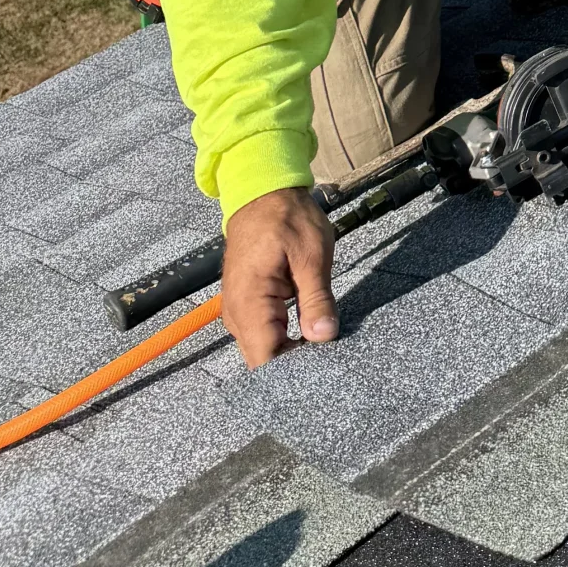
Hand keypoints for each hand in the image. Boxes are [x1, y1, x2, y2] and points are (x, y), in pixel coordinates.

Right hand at [221, 187, 337, 368]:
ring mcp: (239, 312)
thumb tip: (324, 337)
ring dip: (291, 351)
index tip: (322, 371)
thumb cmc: (287, 219)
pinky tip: (309, 334)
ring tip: (322, 349)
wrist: (263, 194)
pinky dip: (285, 337)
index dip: (292, 372)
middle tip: (330, 361)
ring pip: (264, 348)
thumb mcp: (312, 256)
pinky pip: (264, 333)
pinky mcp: (247, 306)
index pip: (265, 359)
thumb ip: (317, 299)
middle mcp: (237, 314)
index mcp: (249, 303)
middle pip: (263, 359)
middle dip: (295, 365)